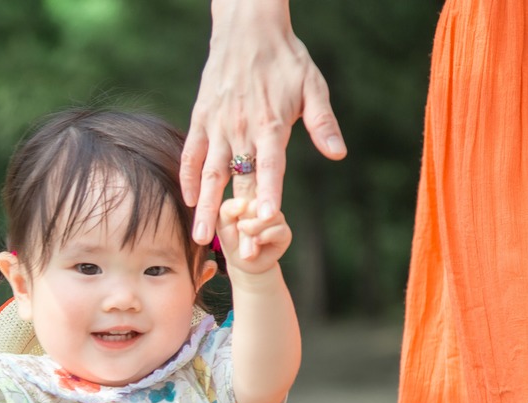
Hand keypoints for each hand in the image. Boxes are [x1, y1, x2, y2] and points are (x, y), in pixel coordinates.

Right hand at [181, 0, 344, 244]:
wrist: (248, 28)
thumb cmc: (286, 59)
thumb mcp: (313, 87)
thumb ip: (323, 124)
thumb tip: (338, 154)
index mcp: (271, 125)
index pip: (271, 167)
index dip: (270, 194)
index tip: (268, 219)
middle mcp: (241, 128)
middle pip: (237, 180)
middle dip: (234, 216)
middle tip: (232, 250)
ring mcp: (218, 125)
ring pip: (209, 173)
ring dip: (205, 206)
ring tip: (200, 236)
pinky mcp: (202, 118)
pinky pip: (192, 152)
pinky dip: (188, 176)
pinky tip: (189, 199)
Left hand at [216, 197, 291, 276]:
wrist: (243, 262)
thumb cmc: (232, 239)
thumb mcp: (222, 223)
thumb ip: (228, 209)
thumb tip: (243, 203)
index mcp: (252, 196)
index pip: (246, 191)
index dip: (237, 207)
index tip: (233, 219)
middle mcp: (267, 204)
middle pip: (257, 203)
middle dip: (246, 220)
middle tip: (241, 229)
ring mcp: (277, 218)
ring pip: (269, 216)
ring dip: (254, 228)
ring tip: (248, 237)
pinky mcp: (285, 232)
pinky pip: (279, 230)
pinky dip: (265, 236)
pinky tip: (257, 240)